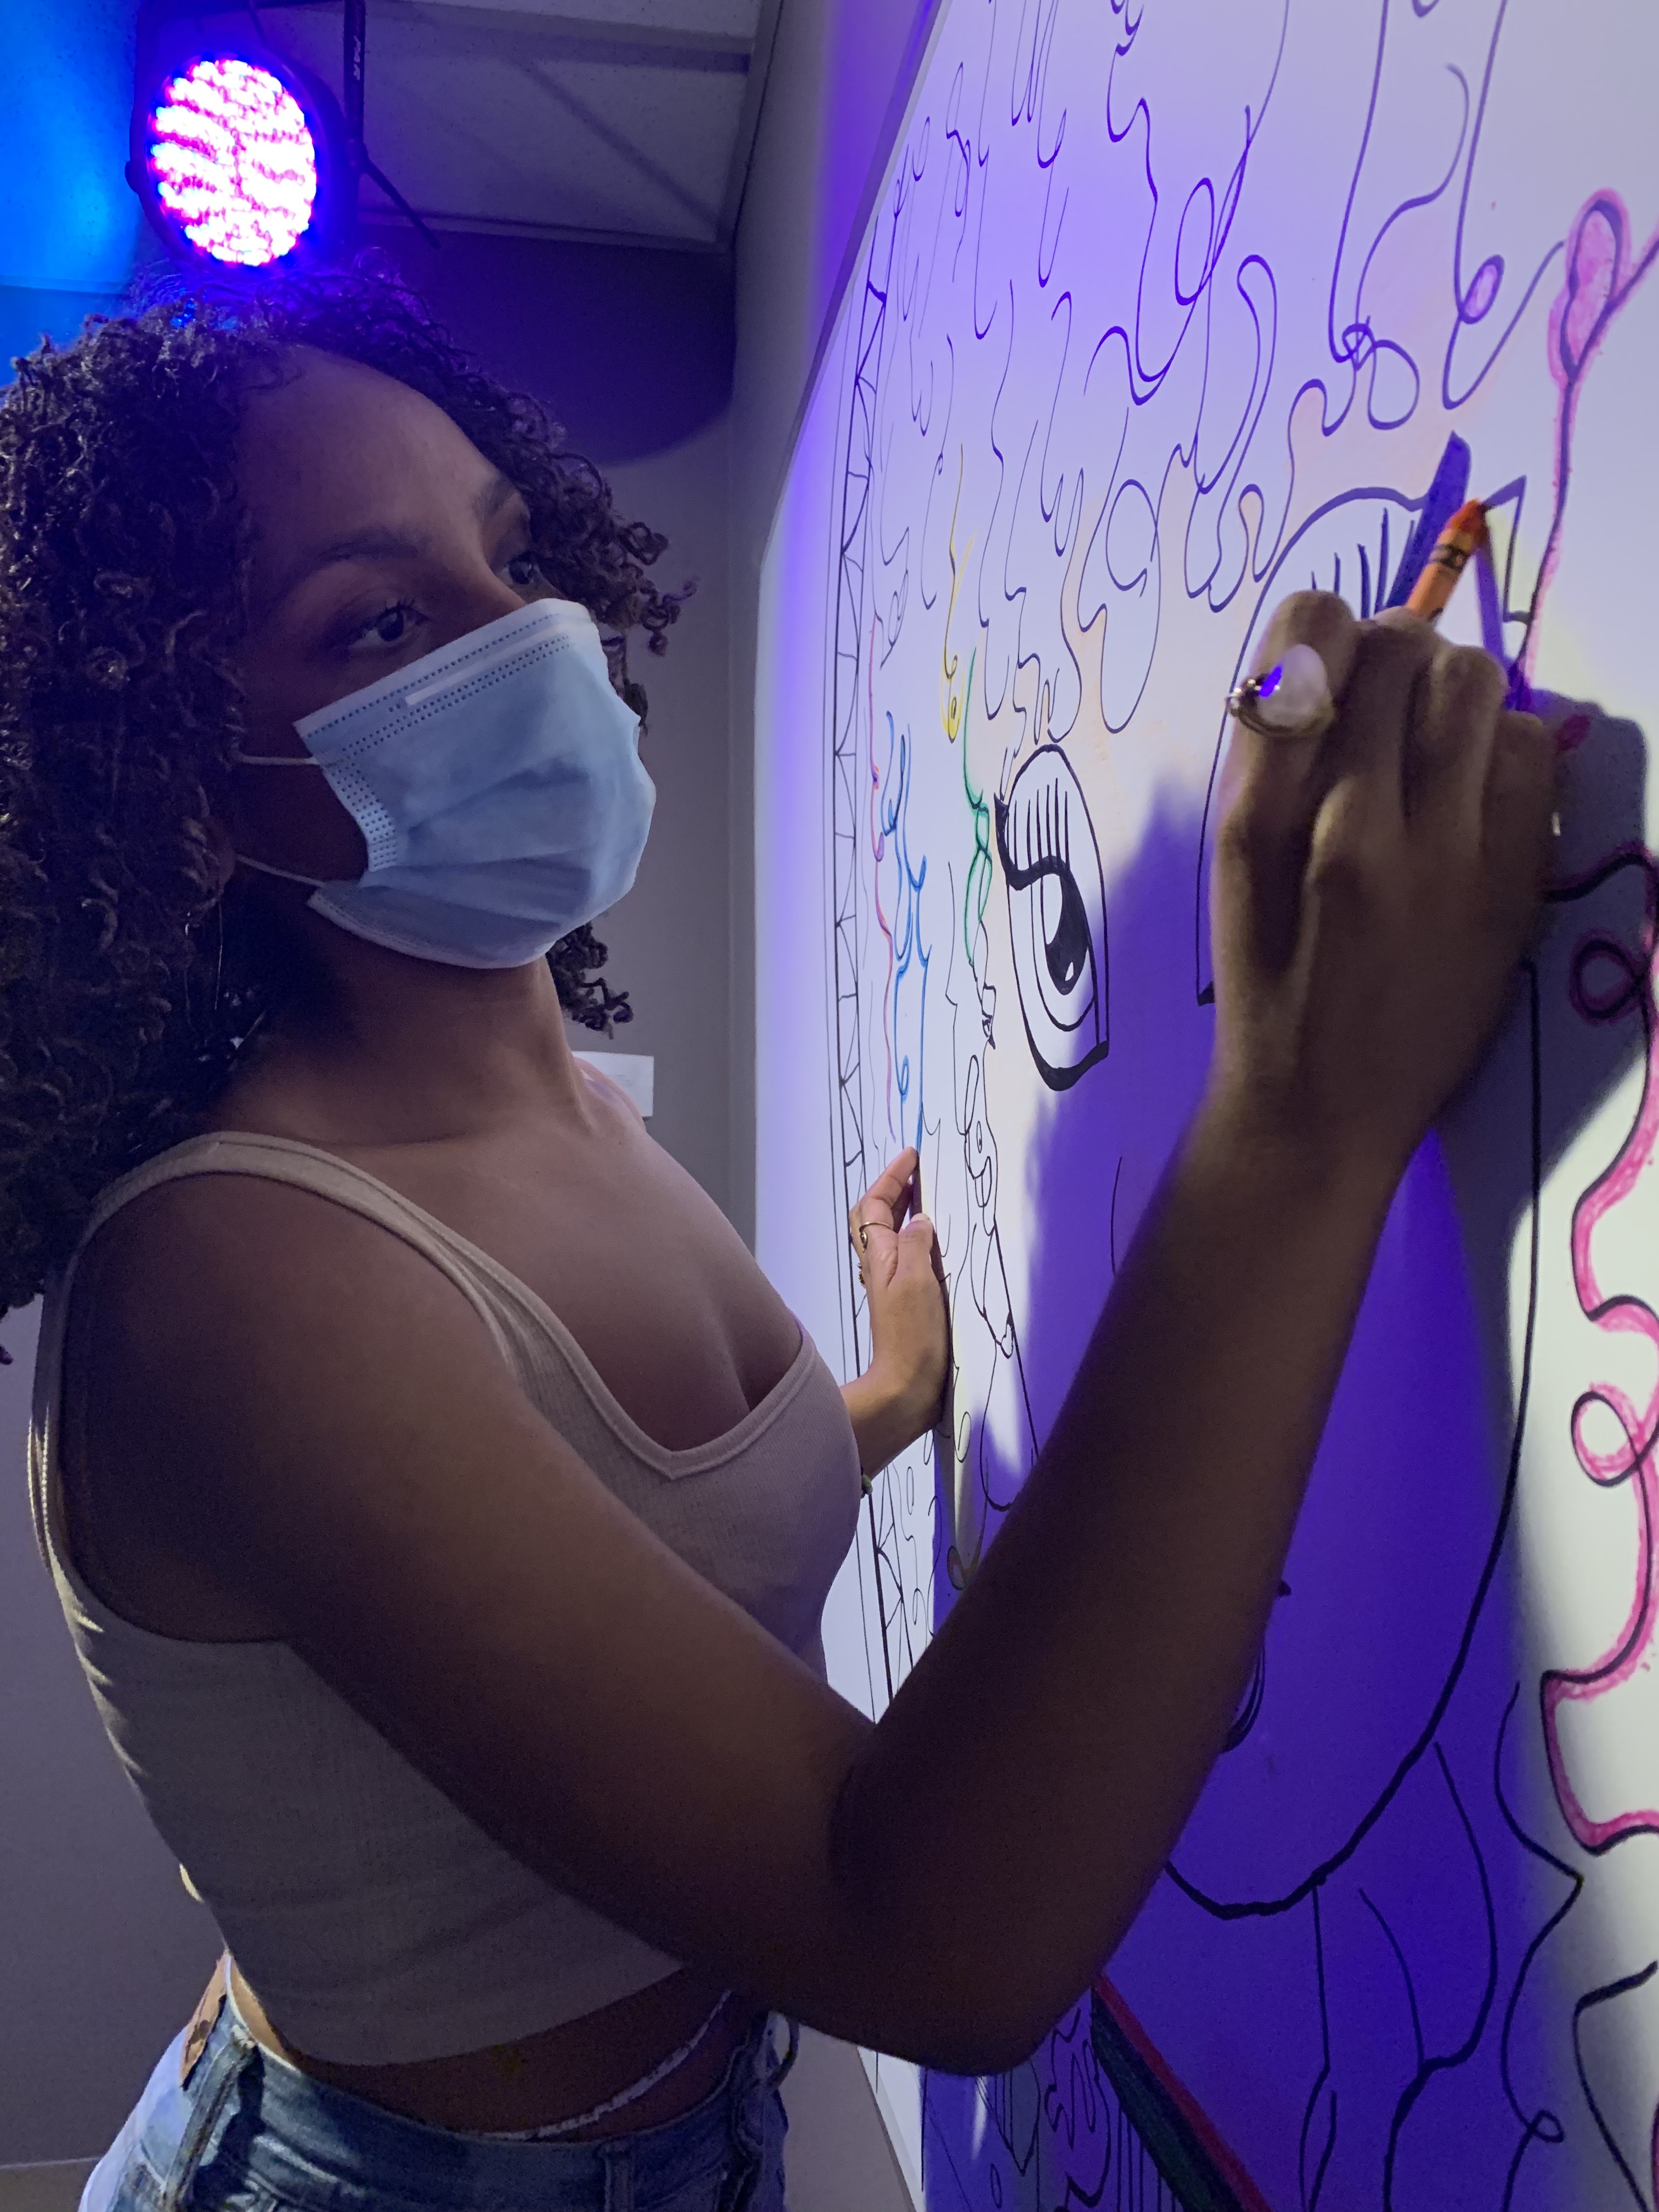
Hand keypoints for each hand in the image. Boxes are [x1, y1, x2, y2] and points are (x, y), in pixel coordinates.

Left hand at [840, 1149, 949, 1476]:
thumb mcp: (917, 1281)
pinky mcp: (907, 1304)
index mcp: (880, 1257)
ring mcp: (892, 1287)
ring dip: (907, 1212)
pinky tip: (938, 1242)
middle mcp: (881, 1268)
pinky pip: (909, 1256)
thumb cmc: (912, 1337)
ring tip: (931, 1196)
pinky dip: (920, 1238)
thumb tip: (921, 1220)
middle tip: (920, 1170)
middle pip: (878, 1218)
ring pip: (893, 1237)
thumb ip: (917, 1244)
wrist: (906, 1390)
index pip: (875, 1205)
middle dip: (896, 1189)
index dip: (891, 1177)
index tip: (911, 1156)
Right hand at [1207, 591, 1555, 1185]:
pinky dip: (1506, 748)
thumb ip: (1271, 752)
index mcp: (1265, 818)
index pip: (1312, 638)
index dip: (1326, 625)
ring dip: (1457, 693)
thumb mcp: (1235, 864)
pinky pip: (1531, 756)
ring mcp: (1447, 858)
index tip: (1329, 663)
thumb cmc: (1267, 979)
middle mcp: (1358, 826)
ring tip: (1434, 744)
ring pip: (1478, 690)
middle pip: (1408, 650)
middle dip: (1399, 653)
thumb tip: (1325, 639)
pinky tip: (1475, 792)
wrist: (1319, 1110)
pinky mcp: (1510, 887)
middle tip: (1387, 701)